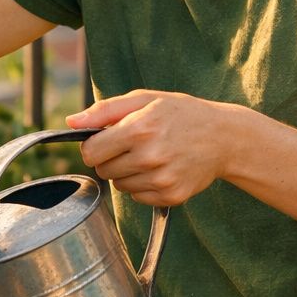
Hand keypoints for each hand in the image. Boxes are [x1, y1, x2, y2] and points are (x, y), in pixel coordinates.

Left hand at [66, 91, 232, 206]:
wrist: (225, 137)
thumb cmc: (181, 114)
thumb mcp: (145, 99)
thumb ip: (105, 110)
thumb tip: (71, 122)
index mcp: (139, 129)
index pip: (91, 152)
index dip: (94, 146)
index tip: (105, 140)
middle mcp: (150, 157)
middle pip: (103, 170)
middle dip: (111, 158)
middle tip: (133, 145)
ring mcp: (162, 179)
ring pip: (119, 186)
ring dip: (127, 173)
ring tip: (150, 156)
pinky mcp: (171, 196)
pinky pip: (137, 197)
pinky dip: (143, 185)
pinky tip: (161, 169)